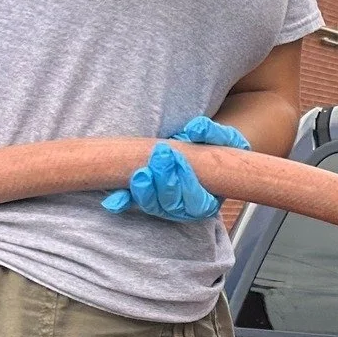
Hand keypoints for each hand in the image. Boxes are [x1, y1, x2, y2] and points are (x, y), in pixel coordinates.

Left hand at [101, 116, 248, 222]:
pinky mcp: (146, 197)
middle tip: (160, 156)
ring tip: (141, 172)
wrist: (202, 148)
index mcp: (209, 199)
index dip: (188, 184)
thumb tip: (195, 129)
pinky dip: (123, 200)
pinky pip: (134, 203)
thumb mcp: (223, 138)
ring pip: (154, 206)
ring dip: (145, 192)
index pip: (199, 203)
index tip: (179, 158)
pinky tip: (114, 200)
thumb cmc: (216, 147)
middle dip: (165, 183)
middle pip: (173, 206)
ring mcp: (165, 205)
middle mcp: (186, 207)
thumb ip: (212, 133)